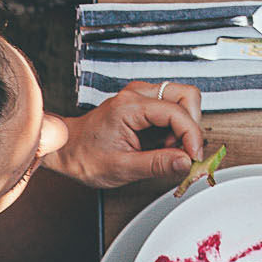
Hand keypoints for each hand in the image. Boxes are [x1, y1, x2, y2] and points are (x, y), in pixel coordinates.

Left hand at [51, 79, 204, 188]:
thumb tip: (186, 162)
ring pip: (182, 99)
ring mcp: (141, 96)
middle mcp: (137, 94)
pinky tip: (162, 146)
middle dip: (192, 125)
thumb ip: (157, 165)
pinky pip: (172, 108)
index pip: (177, 111)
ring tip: (168, 150)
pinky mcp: (143, 103)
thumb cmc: (85, 156)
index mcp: (130, 106)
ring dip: (184, 127)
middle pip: (186, 95)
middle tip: (184, 151)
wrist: (67, 150)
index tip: (194, 157)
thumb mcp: (121, 168)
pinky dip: (176, 128)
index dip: (192, 135)